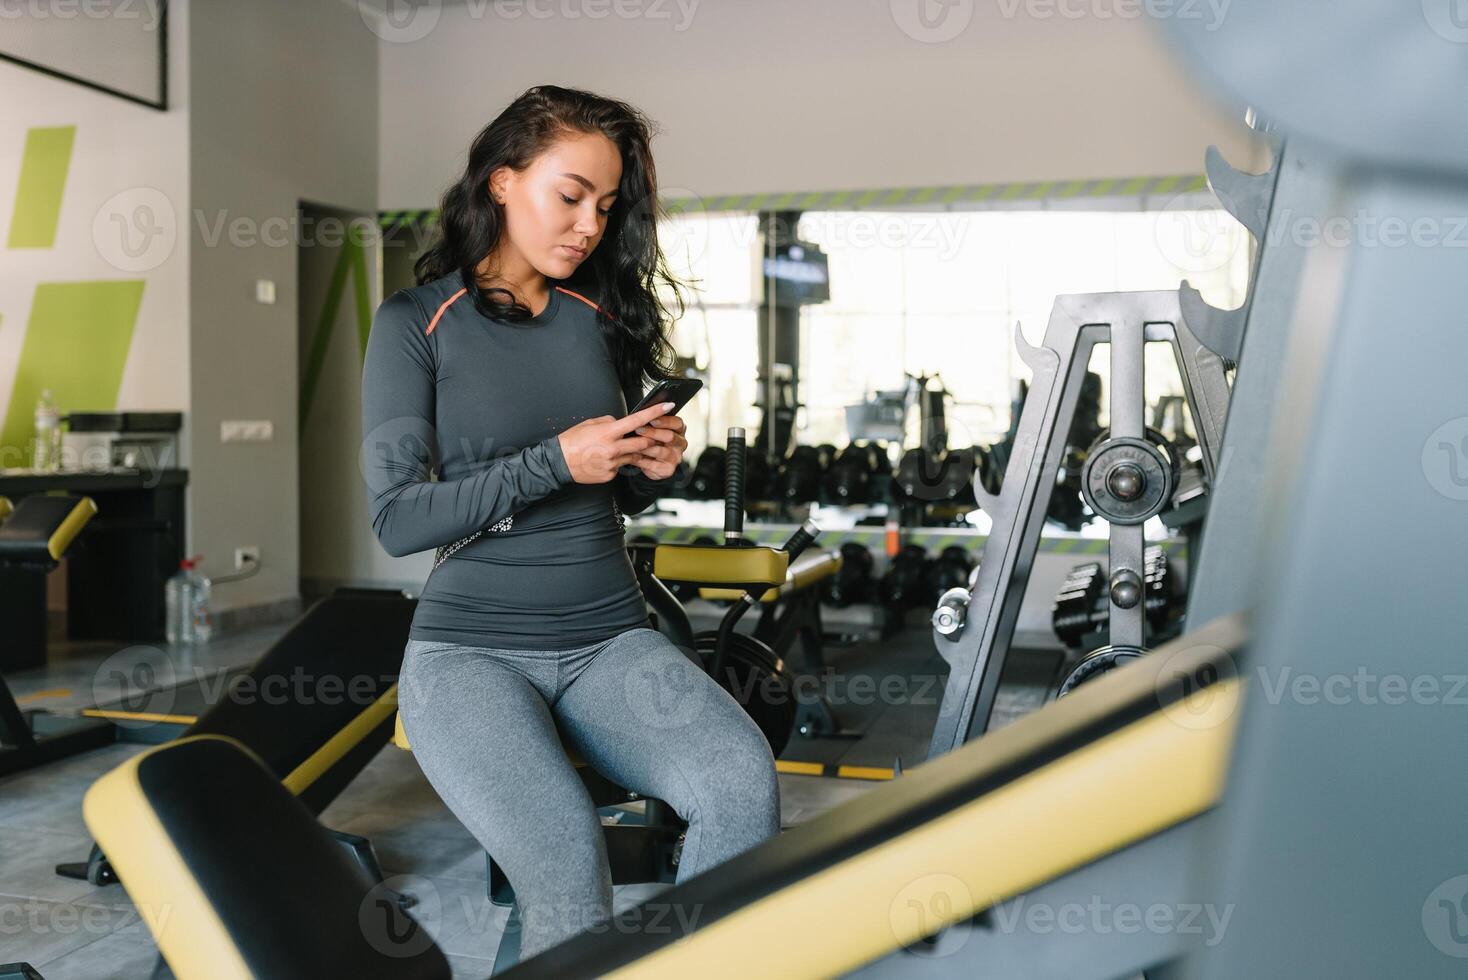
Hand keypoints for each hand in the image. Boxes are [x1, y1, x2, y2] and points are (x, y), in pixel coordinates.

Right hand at [557, 402, 672, 483]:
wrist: (559, 462)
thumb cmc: (572, 441)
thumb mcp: (590, 424)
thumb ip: (609, 422)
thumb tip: (620, 422)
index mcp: (608, 432)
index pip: (637, 420)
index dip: (655, 412)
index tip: (668, 406)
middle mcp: (613, 448)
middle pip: (643, 443)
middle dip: (649, 439)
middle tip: (648, 436)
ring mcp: (613, 464)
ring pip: (633, 456)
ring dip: (632, 451)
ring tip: (617, 449)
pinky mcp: (610, 475)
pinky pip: (621, 467)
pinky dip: (618, 463)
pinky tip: (605, 460)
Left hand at [627, 411, 687, 480]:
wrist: (648, 462)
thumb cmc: (650, 440)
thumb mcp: (652, 427)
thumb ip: (650, 419)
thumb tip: (639, 412)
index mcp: (679, 430)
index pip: (677, 423)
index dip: (664, 420)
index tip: (651, 418)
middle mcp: (680, 443)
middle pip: (670, 436)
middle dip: (652, 432)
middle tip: (638, 429)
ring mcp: (676, 457)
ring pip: (661, 451)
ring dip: (645, 446)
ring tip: (632, 443)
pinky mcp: (668, 469)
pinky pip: (654, 464)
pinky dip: (641, 459)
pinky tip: (633, 455)